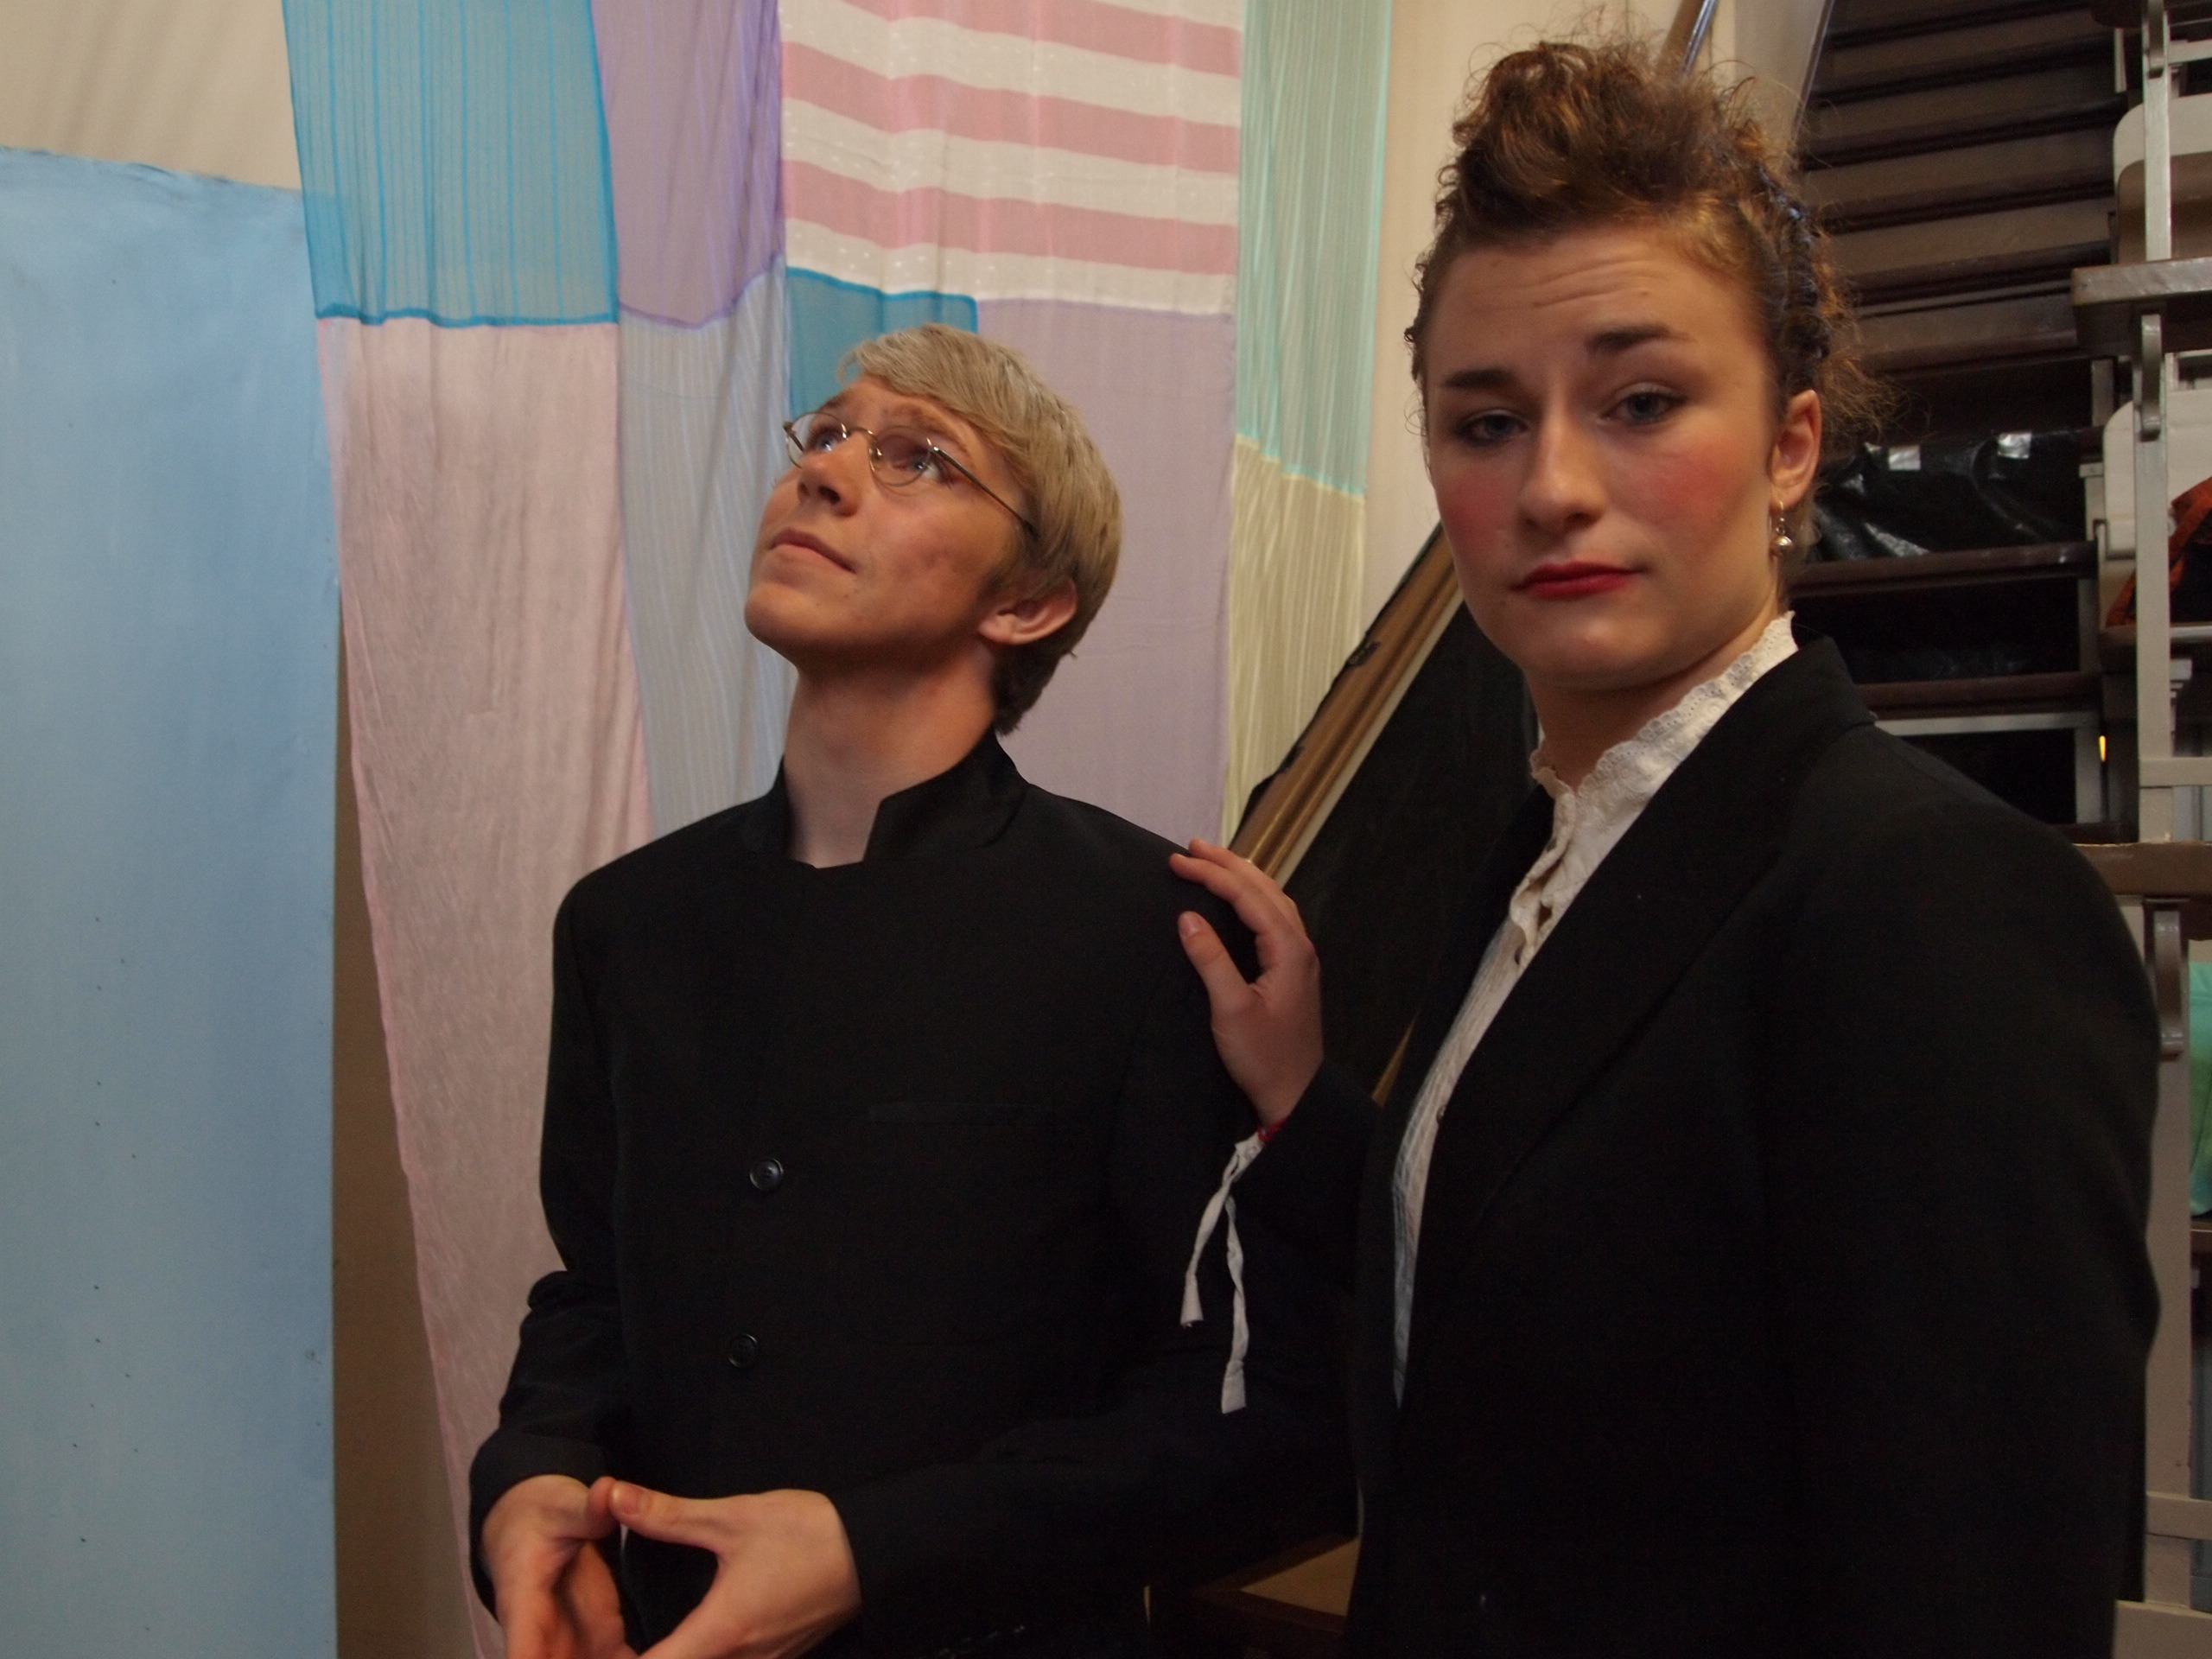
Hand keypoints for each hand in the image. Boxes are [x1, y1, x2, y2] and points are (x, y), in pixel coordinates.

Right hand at [484, 1473, 636, 1658]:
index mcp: (524, 1603)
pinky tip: (676, 1657)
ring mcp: (574, 1643)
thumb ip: (586, 1508)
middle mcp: (545, 1635)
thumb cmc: (540, 1515)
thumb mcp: (562, 1505)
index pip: (523, 1651)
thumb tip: (607, 1490)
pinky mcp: (601, 1641)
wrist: (537, 1524)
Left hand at [599, 1480, 860, 1658]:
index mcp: (720, 1632)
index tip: (591, 1650)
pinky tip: (691, 1641)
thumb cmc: (809, 1535)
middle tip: (608, 1646)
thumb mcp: (734, 1517)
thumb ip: (670, 1515)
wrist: (876, 1549)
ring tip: (641, 1647)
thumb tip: (617, 1500)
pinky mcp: (779, 1654)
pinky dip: (702, 1658)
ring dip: (675, 1658)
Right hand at [1170, 839, 1323, 1127]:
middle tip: (1190, 847)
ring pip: (1271, 899)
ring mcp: (1298, 956)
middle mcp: (1298, 944)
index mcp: (1288, 949)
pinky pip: (1272, 916)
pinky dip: (1251, 897)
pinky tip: (1238, 898)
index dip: (1211, 874)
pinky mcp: (1291, 968)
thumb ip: (1210, 961)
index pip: (1247, 895)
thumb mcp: (1231, 1010)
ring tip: (1211, 861)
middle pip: (1264, 888)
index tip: (1176, 862)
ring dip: (1241, 876)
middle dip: (1227, 864)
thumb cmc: (1263, 1057)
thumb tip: (1188, 917)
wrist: (1295, 1094)